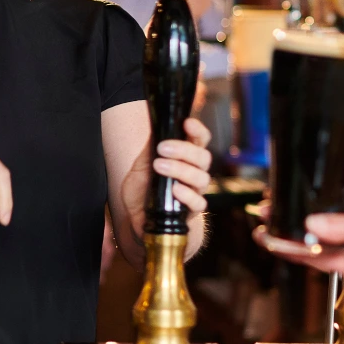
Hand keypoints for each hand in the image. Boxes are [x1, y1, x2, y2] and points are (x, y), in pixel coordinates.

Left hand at [120, 117, 212, 231]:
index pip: (199, 140)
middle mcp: (194, 173)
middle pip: (203, 157)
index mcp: (185, 158)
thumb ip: (149, 151)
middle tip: (162, 148)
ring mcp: (195, 192)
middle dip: (184, 150)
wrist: (139, 221)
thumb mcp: (139, 167)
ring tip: (159, 166)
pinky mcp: (192, 212)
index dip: (198, 130)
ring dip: (181, 169)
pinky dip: (187, 195)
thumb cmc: (143, 191)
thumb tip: (155, 128)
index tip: (187, 122)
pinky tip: (175, 190)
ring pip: (202, 178)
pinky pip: (198, 202)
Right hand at [253, 187, 343, 305]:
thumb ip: (343, 228)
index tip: (283, 197)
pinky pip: (320, 260)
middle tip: (268, 216)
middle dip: (293, 219)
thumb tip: (313, 223)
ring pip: (315, 241)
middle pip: (317, 220)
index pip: (327, 197)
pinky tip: (285, 250)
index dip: (305, 198)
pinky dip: (302, 256)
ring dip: (292, 239)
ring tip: (268, 235)